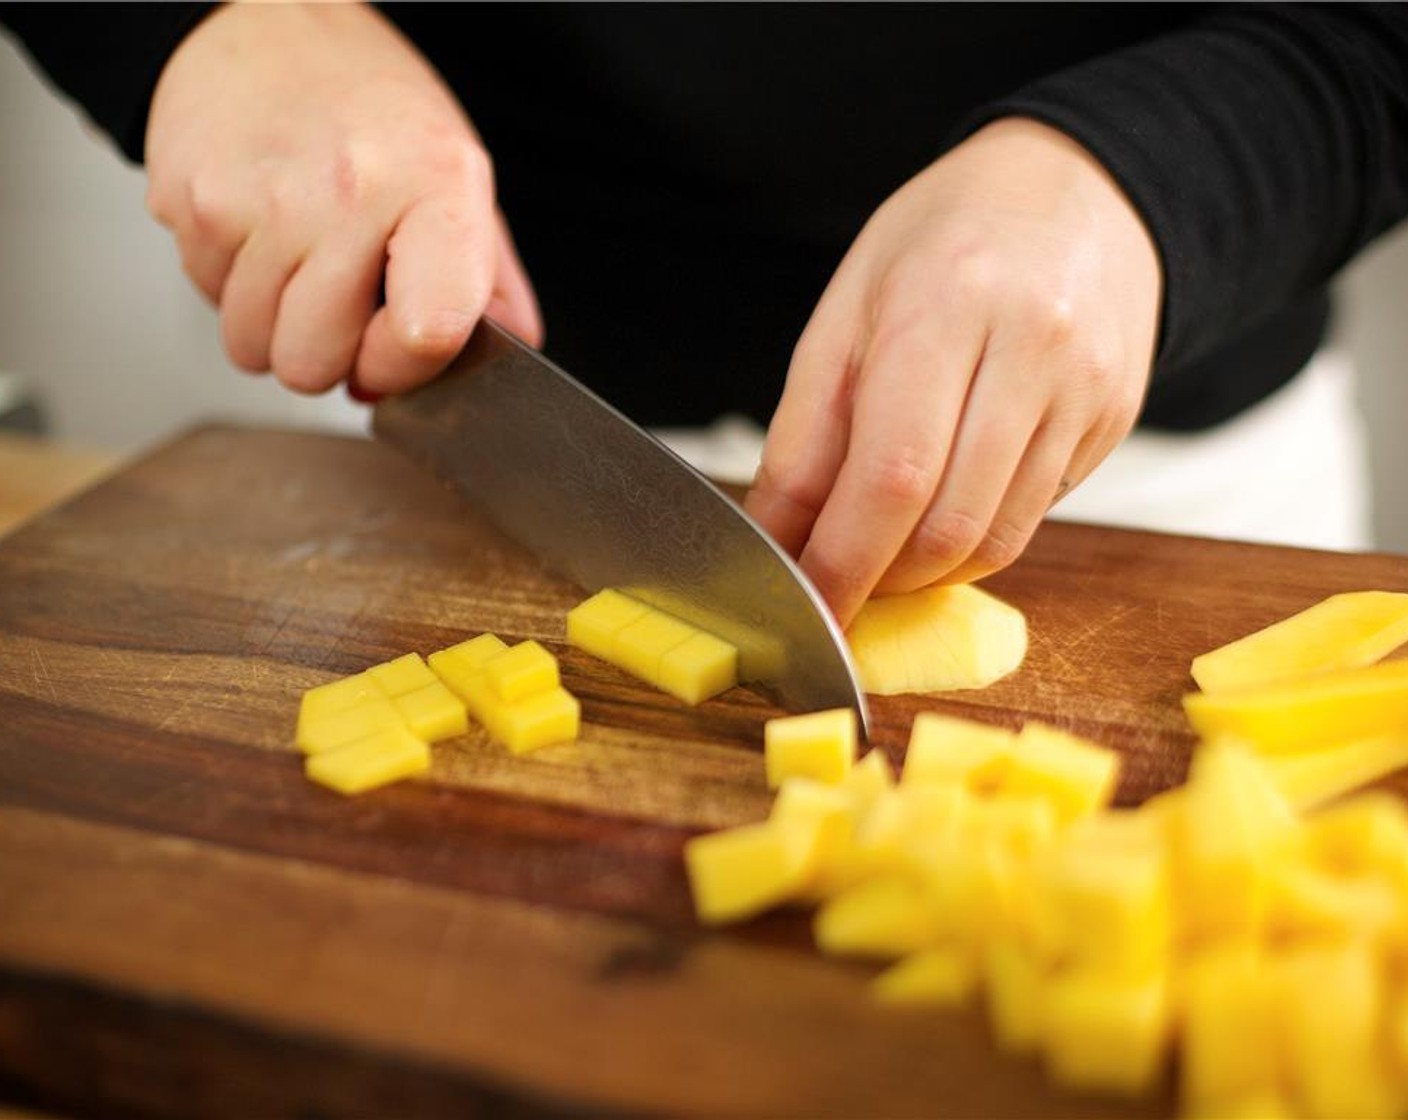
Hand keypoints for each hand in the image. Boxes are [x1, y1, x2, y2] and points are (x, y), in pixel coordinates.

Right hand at [144, 2, 540, 397]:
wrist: (265, 20)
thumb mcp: (457, 175)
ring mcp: (264, 198)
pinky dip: (231, 285)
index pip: (427, 333)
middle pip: (316, 363)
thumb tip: (517, 347)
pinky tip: (257, 233)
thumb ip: (490, 277)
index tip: (393, 353)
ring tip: (296, 262)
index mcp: (435, 187)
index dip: (402, 370)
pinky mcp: (193, 200)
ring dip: (274, 326)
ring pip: (255, 348)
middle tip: (336, 302)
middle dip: (326, 354)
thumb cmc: (371, 106)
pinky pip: (209, 302)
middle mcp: (350, 191)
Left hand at [744, 118, 1161, 625]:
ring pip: (996, 538)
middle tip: (838, 580)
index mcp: (946, 304)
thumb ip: (806, 432)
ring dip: (925, 570)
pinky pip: (1033, 516)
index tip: (806, 604)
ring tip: (884, 546)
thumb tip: (777, 539)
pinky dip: (972, 539)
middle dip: (879, 577)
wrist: (1079, 189)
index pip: (891, 474)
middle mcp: (1032, 348)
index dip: (843, 561)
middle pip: (947, 523)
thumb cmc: (943, 241)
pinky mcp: (1115, 421)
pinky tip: (943, 507)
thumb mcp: (848, 311)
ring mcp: (1087, 390)